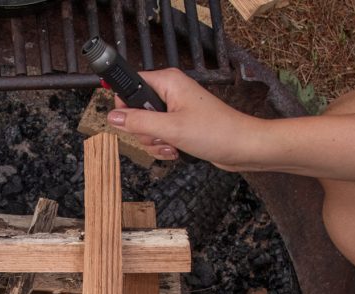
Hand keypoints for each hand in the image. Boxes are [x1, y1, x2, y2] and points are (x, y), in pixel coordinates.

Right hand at [107, 68, 264, 169]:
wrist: (242, 147)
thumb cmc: (216, 132)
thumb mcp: (170, 129)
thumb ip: (137, 122)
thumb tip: (112, 117)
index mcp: (168, 82)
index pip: (131, 85)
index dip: (126, 105)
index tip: (132, 122)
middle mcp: (171, 92)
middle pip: (136, 110)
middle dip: (144, 130)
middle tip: (161, 134)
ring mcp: (175, 109)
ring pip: (146, 127)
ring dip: (155, 142)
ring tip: (172, 144)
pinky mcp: (179, 124)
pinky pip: (159, 136)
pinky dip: (163, 147)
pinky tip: (176, 150)